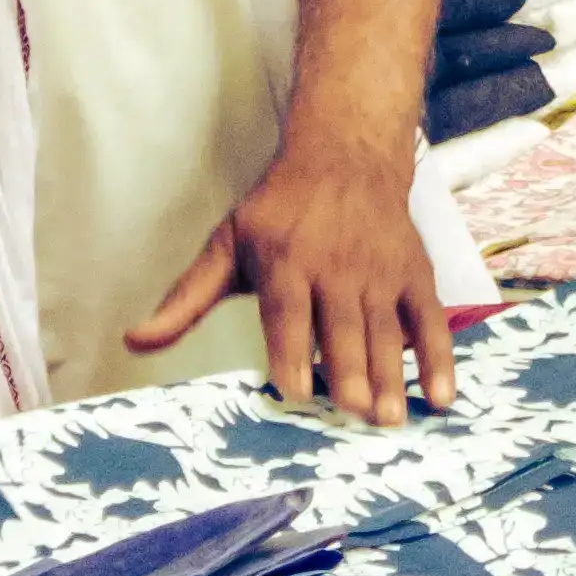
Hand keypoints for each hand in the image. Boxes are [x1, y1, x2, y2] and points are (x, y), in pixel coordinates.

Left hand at [141, 135, 449, 427]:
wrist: (346, 156)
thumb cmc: (278, 212)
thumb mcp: (226, 245)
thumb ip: (185, 300)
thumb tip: (134, 341)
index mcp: (285, 261)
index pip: (288, 311)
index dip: (292, 350)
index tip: (297, 389)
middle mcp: (336, 267)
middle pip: (342, 327)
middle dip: (350, 372)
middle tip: (355, 414)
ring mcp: (379, 272)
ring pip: (386, 331)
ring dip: (391, 377)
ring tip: (390, 419)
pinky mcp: (414, 275)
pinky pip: (430, 320)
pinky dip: (439, 359)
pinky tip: (441, 398)